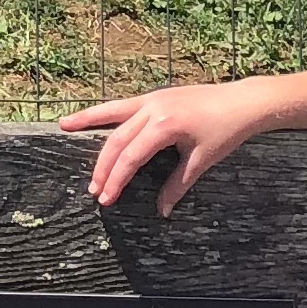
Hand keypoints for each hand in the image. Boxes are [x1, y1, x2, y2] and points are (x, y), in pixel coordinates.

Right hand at [61, 78, 266, 216]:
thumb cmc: (225, 132)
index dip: (116, 179)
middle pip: (117, 139)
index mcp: (164, 125)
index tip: (106, 198)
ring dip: (89, 122)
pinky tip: (91, 113)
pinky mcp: (155, 96)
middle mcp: (152, 108)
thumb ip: (177, 186)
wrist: (242, 102)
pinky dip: (105, 109)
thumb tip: (161, 211)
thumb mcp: (200, 162)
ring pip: (113, 113)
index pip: (131, 156)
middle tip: (93, 189)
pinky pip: (123, 104)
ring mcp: (152, 99)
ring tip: (64, 126)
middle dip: (102, 165)